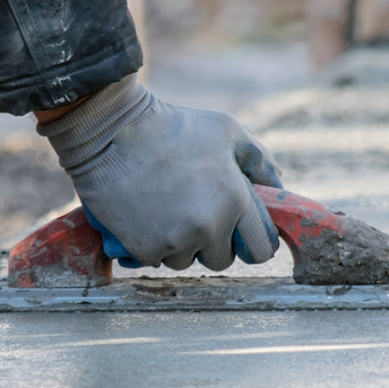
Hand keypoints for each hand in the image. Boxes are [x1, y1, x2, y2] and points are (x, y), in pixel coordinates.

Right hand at [39, 75, 281, 270]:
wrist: (110, 133)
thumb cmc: (173, 126)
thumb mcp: (227, 131)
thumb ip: (259, 161)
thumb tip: (278, 186)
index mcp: (235, 200)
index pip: (262, 249)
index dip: (251, 242)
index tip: (238, 234)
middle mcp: (209, 226)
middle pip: (221, 260)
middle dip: (212, 242)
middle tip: (193, 211)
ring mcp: (175, 240)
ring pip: (186, 261)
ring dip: (179, 243)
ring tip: (164, 207)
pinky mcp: (144, 249)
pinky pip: (156, 260)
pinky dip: (151, 244)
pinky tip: (144, 214)